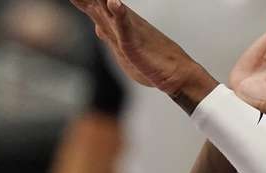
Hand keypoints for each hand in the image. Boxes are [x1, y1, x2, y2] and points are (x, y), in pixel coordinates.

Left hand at [69, 0, 216, 111]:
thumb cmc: (150, 61)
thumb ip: (110, 36)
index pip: (90, 5)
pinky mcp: (135, 43)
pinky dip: (119, 14)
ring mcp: (128, 31)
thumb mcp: (122, 49)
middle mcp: (119, 22)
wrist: (175, 73)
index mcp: (114, 24)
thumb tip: (98, 28)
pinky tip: (114, 2)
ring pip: (107, 9)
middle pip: (95, 3)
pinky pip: (125, 27)